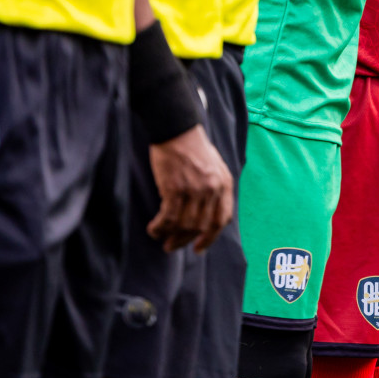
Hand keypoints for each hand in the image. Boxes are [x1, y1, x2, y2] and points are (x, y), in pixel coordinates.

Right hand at [147, 123, 233, 251]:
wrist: (177, 130)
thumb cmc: (193, 148)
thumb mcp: (214, 167)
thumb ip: (215, 188)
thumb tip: (206, 214)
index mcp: (225, 184)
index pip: (222, 219)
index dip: (210, 237)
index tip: (198, 247)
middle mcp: (213, 189)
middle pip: (201, 226)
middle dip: (185, 239)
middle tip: (172, 246)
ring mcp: (195, 190)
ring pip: (184, 224)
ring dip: (170, 235)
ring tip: (160, 237)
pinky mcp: (175, 188)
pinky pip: (169, 217)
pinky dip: (160, 227)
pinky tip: (153, 229)